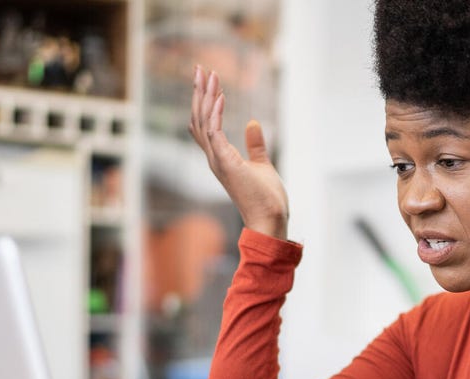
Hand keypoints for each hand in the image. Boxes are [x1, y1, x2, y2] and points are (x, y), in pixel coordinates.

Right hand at [189, 65, 289, 239]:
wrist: (269, 219)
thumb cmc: (266, 199)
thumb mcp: (262, 164)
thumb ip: (255, 145)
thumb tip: (253, 123)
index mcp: (220, 157)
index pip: (205, 125)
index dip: (204, 102)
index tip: (207, 80)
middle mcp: (214, 157)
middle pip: (199, 118)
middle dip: (199, 92)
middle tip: (199, 68)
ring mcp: (218, 160)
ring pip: (204, 122)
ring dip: (206, 96)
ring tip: (209, 74)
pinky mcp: (226, 162)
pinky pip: (215, 132)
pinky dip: (216, 113)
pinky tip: (220, 96)